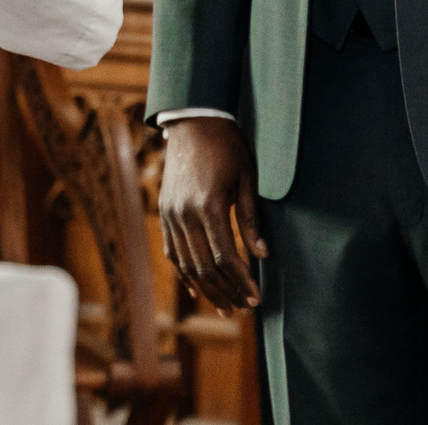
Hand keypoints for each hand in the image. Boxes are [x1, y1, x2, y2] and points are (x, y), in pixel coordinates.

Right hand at [158, 116, 264, 312]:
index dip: (241, 281)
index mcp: (208, 205)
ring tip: (225, 306)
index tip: (255, 297)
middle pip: (204, 267)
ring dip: (206, 289)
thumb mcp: (246, 177)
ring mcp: (170, 214)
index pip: (225, 257)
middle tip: (245, 307)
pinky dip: (184, 273)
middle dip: (226, 292)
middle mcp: (184, 213)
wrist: (193, 121)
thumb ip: (251, 218)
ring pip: (186, 264)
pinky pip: (172, 252)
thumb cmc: (227, 146)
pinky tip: (197, 289)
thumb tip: (262, 254)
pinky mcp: (164, 212)